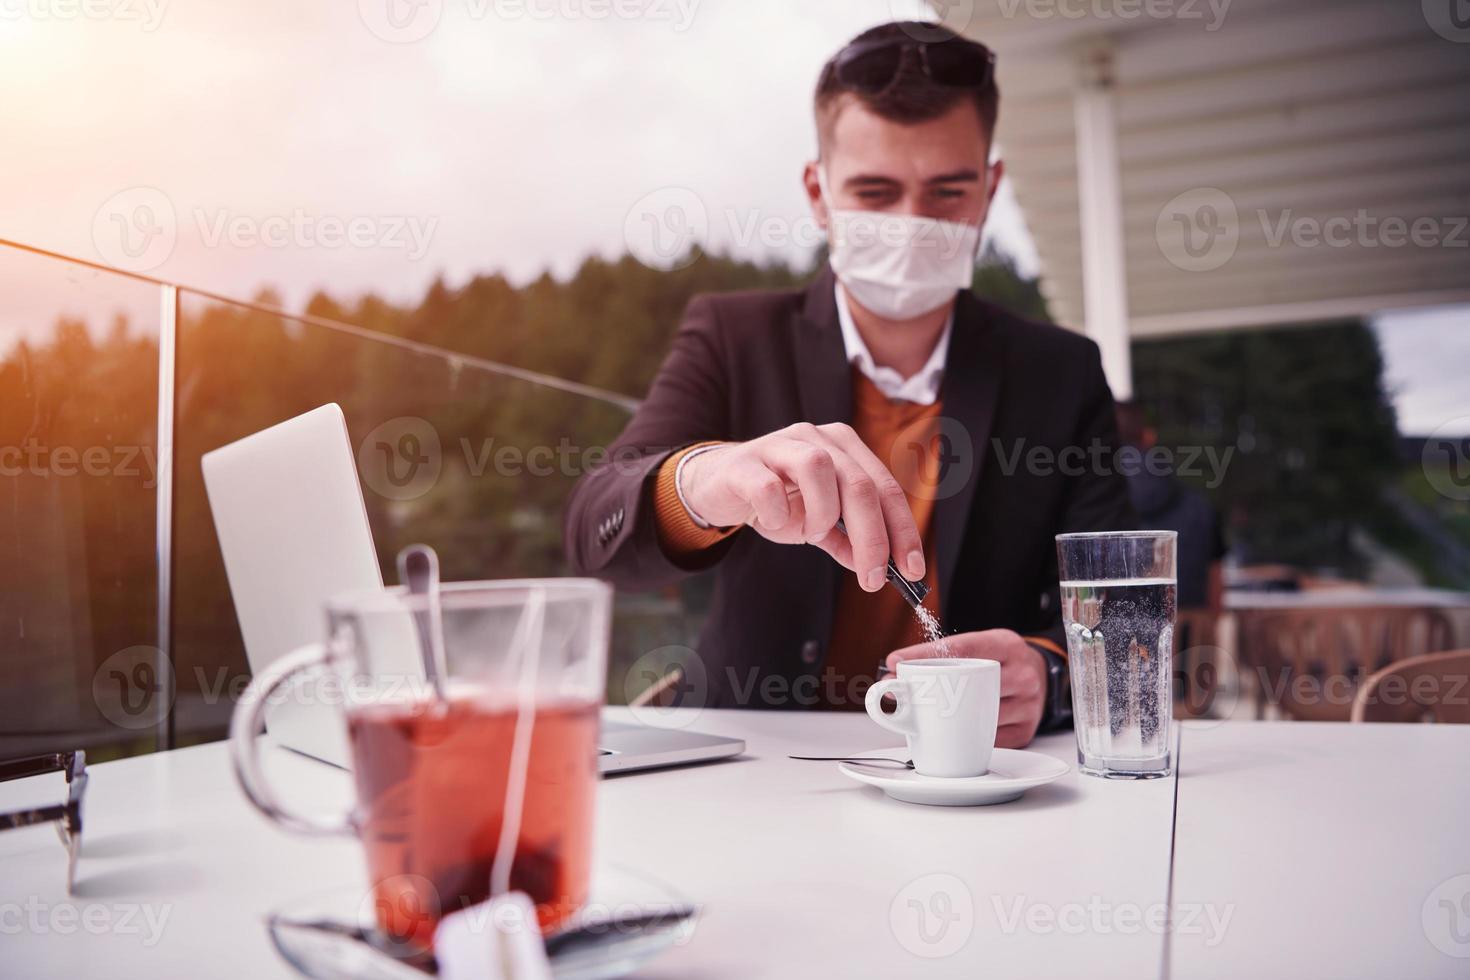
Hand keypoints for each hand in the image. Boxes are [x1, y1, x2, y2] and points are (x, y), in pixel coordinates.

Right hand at [680, 423, 923, 589]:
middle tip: (872, 577)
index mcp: (845, 449)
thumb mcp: (816, 524)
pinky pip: (768, 485)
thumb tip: (878, 569)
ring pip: (818, 469)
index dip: (902, 529)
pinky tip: (774, 522)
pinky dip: (777, 512)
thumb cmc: (774, 499)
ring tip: (812, 534)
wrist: (717, 486)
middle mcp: (817, 438)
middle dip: (872, 537)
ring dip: (822, 513)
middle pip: (859, 483)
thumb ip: (847, 541)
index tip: (911, 568)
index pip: (885, 488)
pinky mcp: (745, 462)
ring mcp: (780, 445)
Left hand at [885, 629, 1047, 747]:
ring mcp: (1028, 704)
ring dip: (947, 719)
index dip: (924, 655)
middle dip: (931, 693)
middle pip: (969, 685)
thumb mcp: (981, 646)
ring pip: (977, 715)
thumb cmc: (1002, 661)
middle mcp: (1022, 673)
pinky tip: (956, 730)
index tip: (895, 663)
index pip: (960, 648)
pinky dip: (968, 735)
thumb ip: (945, 655)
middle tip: (902, 697)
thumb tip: (895, 672)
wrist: (1042, 677)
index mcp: (1006, 645)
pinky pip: (988, 739)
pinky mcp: (1026, 730)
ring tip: (925, 715)